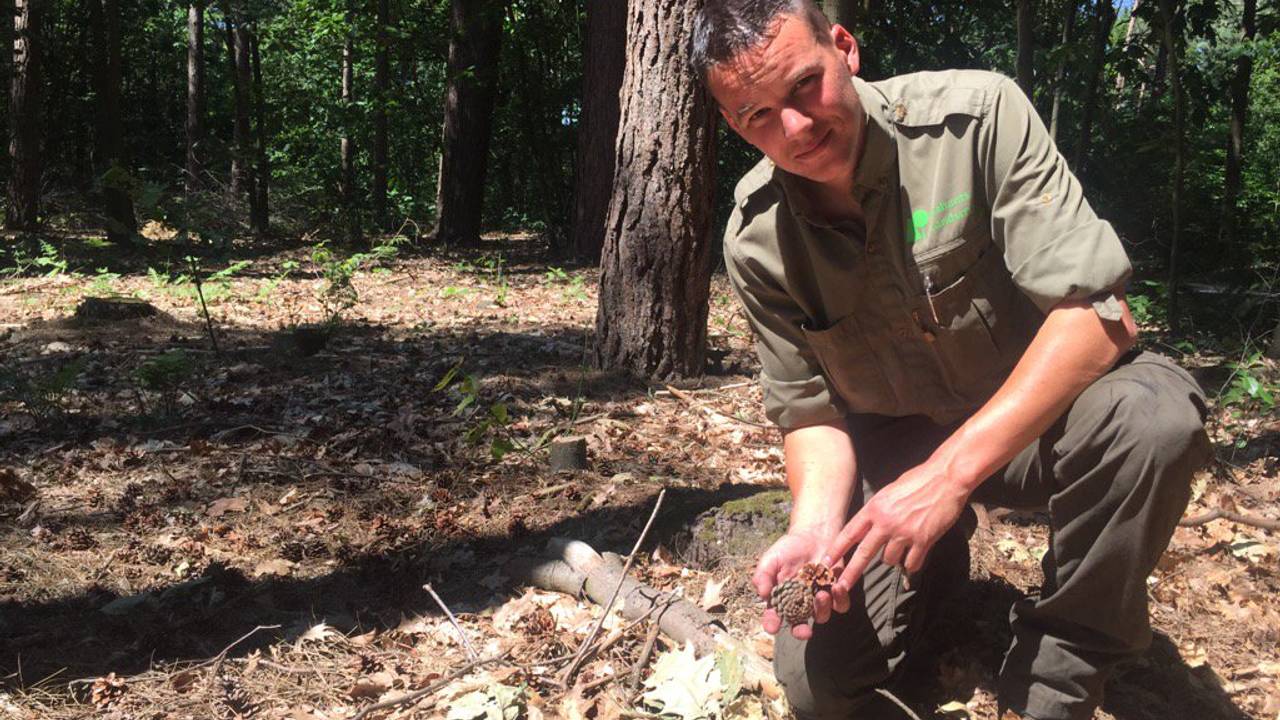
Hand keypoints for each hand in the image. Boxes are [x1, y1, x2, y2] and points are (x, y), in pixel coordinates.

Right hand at [751, 527, 836, 639]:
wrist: (813, 535)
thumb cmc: (788, 548)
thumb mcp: (770, 559)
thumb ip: (763, 575)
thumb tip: (762, 594)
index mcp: (781, 599)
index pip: (774, 617)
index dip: (772, 624)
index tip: (772, 626)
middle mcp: (799, 604)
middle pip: (799, 626)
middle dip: (801, 631)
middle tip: (804, 631)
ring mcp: (818, 600)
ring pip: (821, 616)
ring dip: (821, 610)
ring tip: (821, 595)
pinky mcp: (836, 593)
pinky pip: (840, 604)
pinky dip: (840, 599)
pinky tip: (836, 586)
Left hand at [822, 462, 970, 612]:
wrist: (945, 478)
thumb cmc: (917, 481)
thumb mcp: (888, 492)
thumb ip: (877, 511)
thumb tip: (869, 526)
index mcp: (874, 509)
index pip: (849, 533)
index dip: (836, 550)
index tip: (824, 563)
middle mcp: (885, 522)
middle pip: (864, 553)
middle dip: (851, 573)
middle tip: (841, 587)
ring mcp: (904, 533)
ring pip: (890, 560)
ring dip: (894, 558)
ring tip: (905, 544)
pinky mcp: (923, 540)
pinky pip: (912, 563)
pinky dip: (913, 562)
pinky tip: (918, 553)